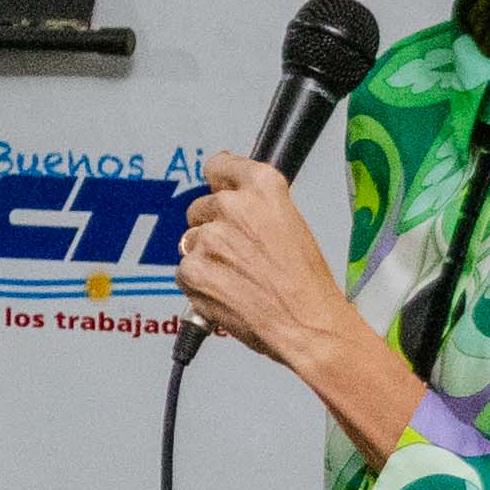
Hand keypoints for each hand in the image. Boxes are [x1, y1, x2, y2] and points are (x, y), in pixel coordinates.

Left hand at [183, 155, 425, 453]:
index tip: (216, 180)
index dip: (217, 177)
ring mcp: (210, 238)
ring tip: (237, 277)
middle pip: (200, 207)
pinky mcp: (193, 269)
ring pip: (190, 241)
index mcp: (263, 187)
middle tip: (237, 252)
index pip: (220, 166)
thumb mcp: (290, 224)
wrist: (305, 323)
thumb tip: (232, 198)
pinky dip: (198, 283)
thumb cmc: (305, 282)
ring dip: (205, 257)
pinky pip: (184, 270)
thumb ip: (258, 206)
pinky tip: (226, 292)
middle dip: (212, 227)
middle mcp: (233, 206)